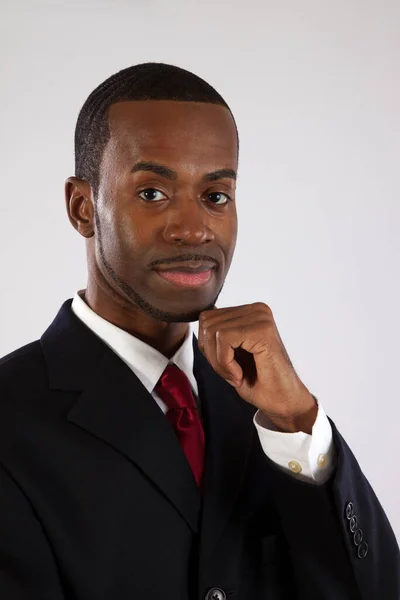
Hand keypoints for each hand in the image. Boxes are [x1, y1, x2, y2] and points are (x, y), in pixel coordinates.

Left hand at [198, 302, 317, 432]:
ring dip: (218, 361)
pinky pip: (223, 338)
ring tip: (236, 374)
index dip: (207, 347)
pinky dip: (225, 363)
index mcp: (250, 311)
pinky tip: (240, 375)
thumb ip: (216, 334)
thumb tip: (202, 319)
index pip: (206, 318)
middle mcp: (257, 309)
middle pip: (207, 322)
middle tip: (230, 373)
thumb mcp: (229, 353)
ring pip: (212, 331)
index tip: (225, 366)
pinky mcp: (263, 330)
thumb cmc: (258, 381)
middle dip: (210, 354)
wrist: (283, 402)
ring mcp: (261, 317)